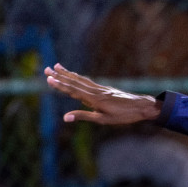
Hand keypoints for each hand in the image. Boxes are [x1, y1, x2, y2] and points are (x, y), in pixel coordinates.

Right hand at [44, 64, 160, 125]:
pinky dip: (78, 77)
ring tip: (56, 66)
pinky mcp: (105, 88)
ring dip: (68, 74)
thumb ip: (83, 116)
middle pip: (75, 82)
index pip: (73, 91)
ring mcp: (100, 88)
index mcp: (94, 99)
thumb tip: (65, 117)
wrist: (141, 106)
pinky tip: (74, 75)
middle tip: (46, 69)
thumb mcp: (103, 120)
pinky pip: (88, 81)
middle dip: (60, 76)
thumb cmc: (123, 116)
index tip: (49, 79)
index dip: (60, 85)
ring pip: (81, 80)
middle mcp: (96, 91)